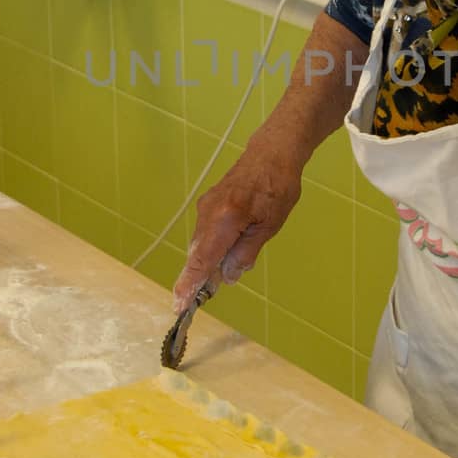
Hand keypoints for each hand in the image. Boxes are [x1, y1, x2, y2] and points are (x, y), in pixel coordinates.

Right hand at [174, 138, 302, 309]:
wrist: (271, 153)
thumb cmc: (278, 188)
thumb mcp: (269, 226)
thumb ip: (246, 252)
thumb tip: (228, 277)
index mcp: (225, 219)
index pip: (202, 259)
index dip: (189, 284)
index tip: (179, 304)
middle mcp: (209, 213)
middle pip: (197, 254)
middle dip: (196, 278)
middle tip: (197, 301)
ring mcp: (206, 206)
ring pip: (201, 244)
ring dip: (206, 263)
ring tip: (217, 278)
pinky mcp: (208, 203)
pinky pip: (205, 233)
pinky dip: (210, 248)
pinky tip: (223, 256)